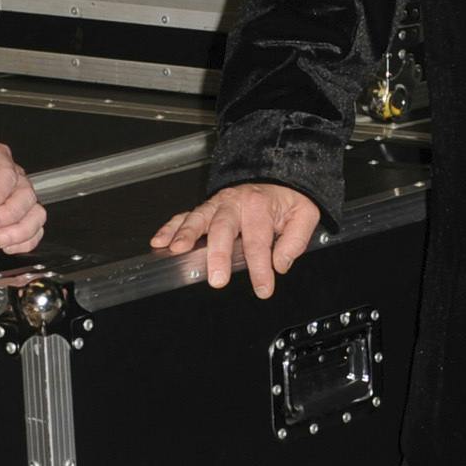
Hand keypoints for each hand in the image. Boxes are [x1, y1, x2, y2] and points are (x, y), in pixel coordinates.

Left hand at [0, 141, 45, 257]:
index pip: (6, 172)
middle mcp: (11, 176)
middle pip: (25, 194)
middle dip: (9, 213)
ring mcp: (18, 198)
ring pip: (35, 213)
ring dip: (21, 230)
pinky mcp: (20, 218)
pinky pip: (35, 230)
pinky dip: (25, 241)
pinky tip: (8, 247)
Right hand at [150, 182, 320, 296]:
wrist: (276, 176)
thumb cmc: (287, 199)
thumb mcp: (304, 215)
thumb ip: (294, 241)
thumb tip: (281, 264)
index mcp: (260, 206)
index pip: (259, 241)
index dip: (261, 268)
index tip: (263, 288)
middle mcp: (235, 203)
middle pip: (224, 229)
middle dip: (218, 254)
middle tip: (217, 278)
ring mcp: (217, 205)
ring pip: (199, 218)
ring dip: (185, 234)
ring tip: (177, 251)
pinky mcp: (206, 209)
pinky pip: (185, 216)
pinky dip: (171, 228)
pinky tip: (160, 241)